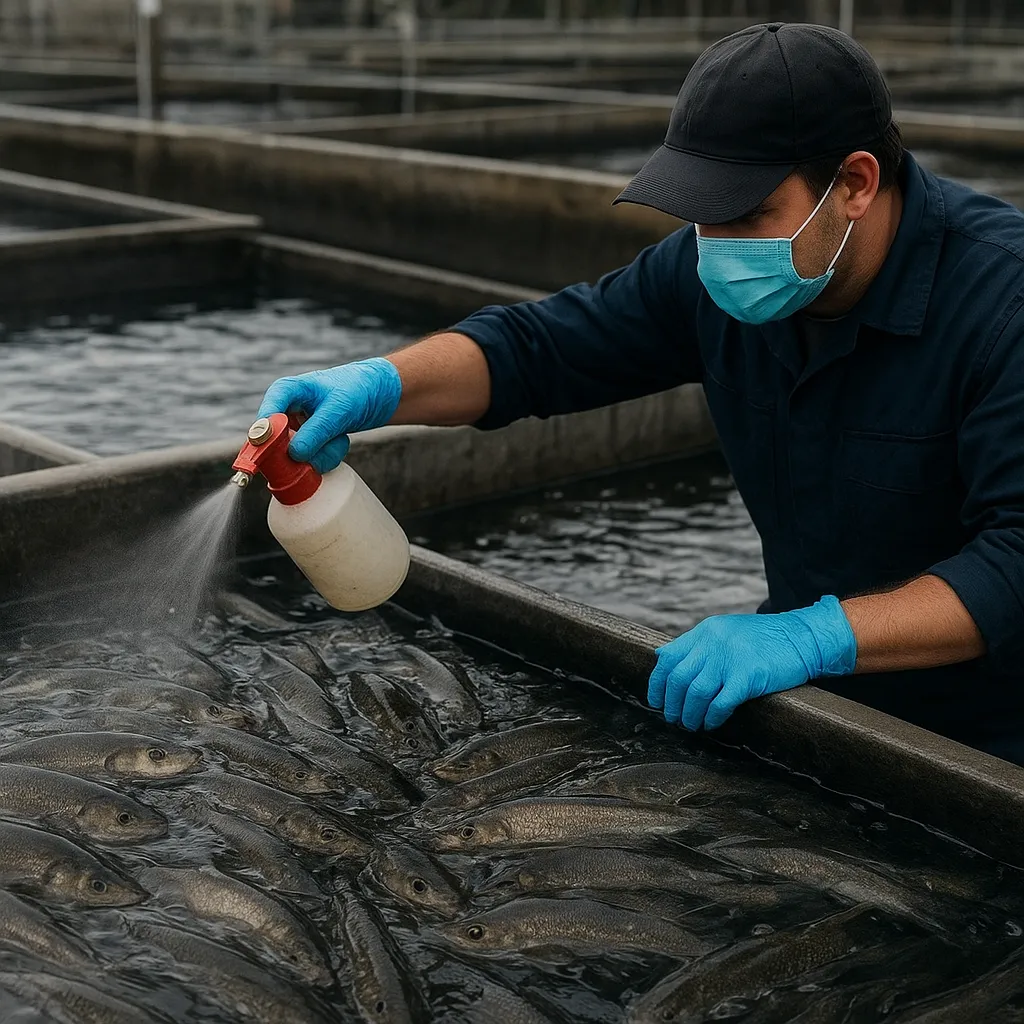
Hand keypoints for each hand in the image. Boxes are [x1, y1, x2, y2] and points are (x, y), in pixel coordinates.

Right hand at [257, 358, 402, 473]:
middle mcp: (286, 412)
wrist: (377, 393)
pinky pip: (312, 461)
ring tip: (340, 438)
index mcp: (286, 392)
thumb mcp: (338, 410)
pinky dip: (329, 456)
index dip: (265, 438)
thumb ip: (316, 432)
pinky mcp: (308, 443)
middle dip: (304, 452)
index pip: (266, 418)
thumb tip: (293, 455)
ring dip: (322, 454)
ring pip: (297, 458)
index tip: (271, 456)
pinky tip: (340, 441)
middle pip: (276, 445)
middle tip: (327, 443)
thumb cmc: (356, 390)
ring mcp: (296, 430)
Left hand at [648, 596, 856, 730]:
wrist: (803, 638)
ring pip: (695, 692)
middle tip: (675, 719)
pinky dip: (712, 717)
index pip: (668, 658)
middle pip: (678, 678)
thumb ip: (696, 644)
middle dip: (672, 704)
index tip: (657, 701)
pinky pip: (720, 703)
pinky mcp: (748, 675)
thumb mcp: (725, 631)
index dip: (658, 684)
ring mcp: (730, 658)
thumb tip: (662, 658)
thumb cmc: (764, 640)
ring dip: (690, 714)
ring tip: (692, 725)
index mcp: (705, 631)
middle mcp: (713, 642)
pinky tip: (711, 723)